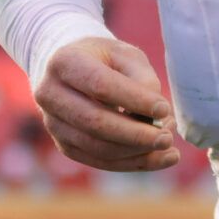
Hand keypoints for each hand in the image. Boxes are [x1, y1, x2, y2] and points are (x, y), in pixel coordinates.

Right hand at [34, 37, 180, 171]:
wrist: (73, 71)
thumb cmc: (105, 59)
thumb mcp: (125, 55)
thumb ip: (142, 78)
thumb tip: (157, 115)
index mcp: (64, 62)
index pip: (100, 85)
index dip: (134, 100)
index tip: (164, 109)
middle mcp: (49, 94)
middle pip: (95, 122)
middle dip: (136, 134)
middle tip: (168, 137)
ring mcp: (53, 124)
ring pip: (96, 147)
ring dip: (136, 152)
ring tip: (168, 148)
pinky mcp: (64, 145)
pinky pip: (98, 160)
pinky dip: (130, 163)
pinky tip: (157, 159)